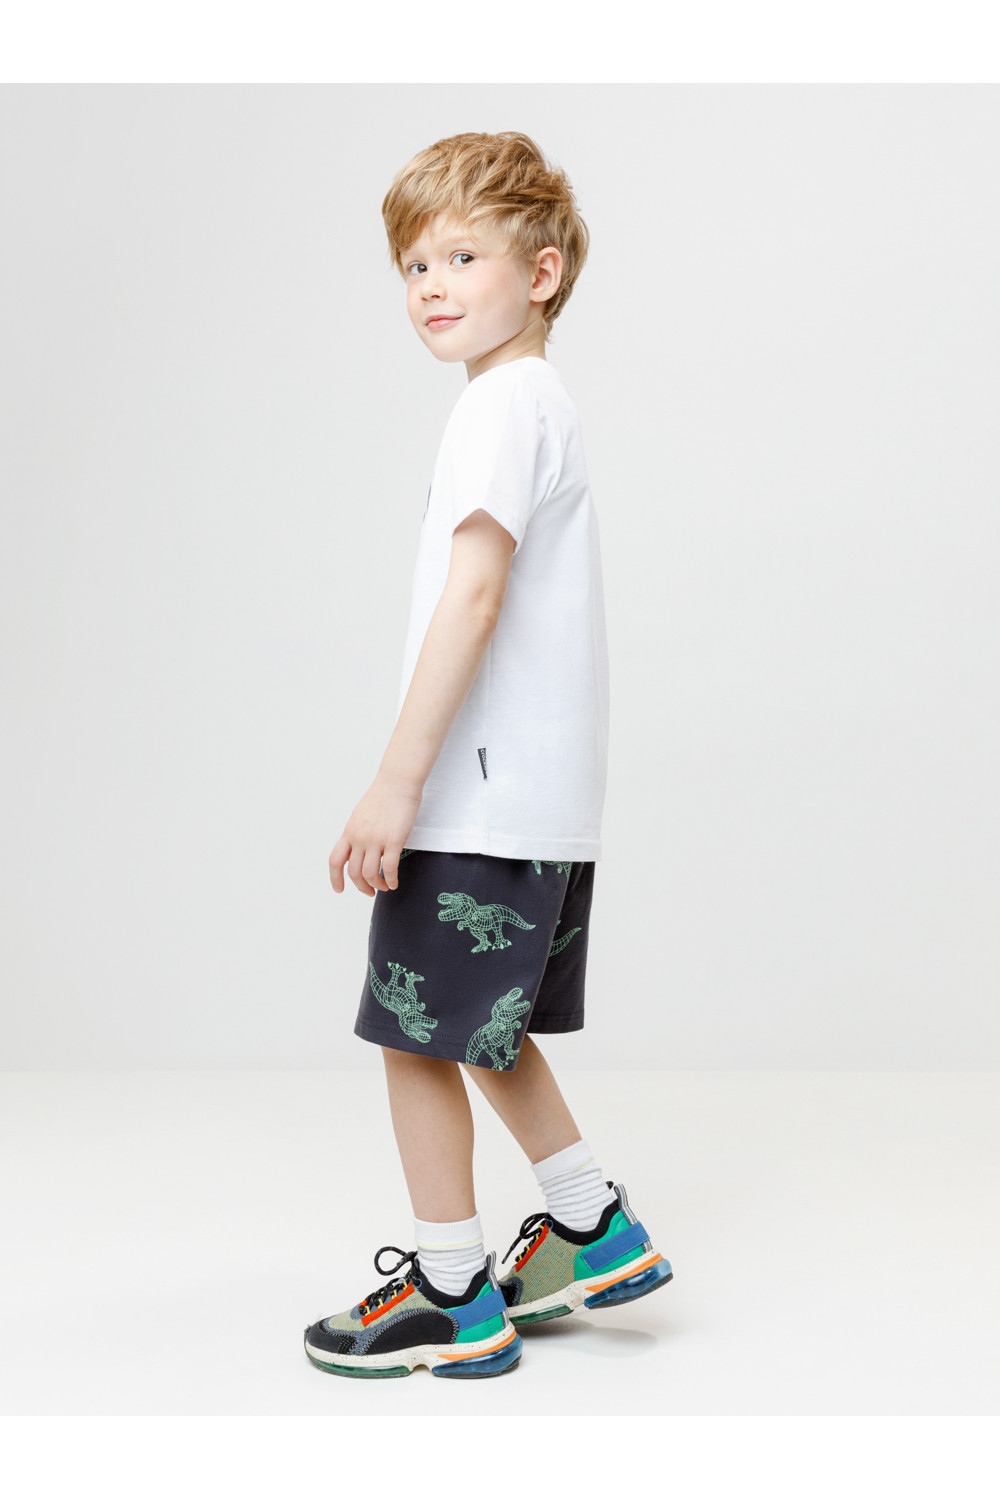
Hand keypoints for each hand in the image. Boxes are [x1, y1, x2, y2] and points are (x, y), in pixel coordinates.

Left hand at [328, 775, 421, 895]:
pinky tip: (395, 883)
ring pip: (371, 874)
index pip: (335, 861)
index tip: (339, 889)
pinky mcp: (393, 840)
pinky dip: (392, 880)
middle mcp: (359, 838)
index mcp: (349, 832)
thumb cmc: (383, 796)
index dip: (335, 878)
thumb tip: (357, 849)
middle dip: (361, 887)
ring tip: (385, 887)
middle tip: (370, 891)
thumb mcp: (360, 816)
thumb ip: (357, 833)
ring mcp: (375, 840)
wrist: (397, 782)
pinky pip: (390, 868)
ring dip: (377, 885)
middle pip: (354, 873)